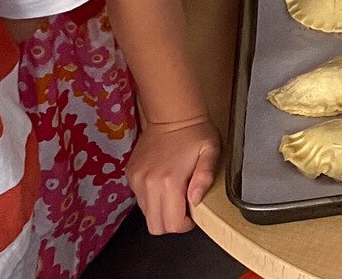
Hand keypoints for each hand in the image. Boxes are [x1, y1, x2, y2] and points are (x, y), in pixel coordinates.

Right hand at [127, 115, 217, 235]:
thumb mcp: (210, 152)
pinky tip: (163, 183)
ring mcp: (137, 180)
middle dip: (171, 223)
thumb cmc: (195, 133)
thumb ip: (204, 178)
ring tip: (174, 192)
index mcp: (169, 182)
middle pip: (155, 226)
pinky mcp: (131, 174)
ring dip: (161, 210)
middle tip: (183, 207)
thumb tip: (195, 200)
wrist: (171, 115)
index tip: (192, 213)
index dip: (184, 225)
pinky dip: (151, 198)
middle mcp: (148, 184)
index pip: (171, 224)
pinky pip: (140, 199)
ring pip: (146, 214)